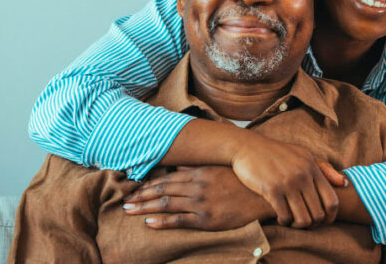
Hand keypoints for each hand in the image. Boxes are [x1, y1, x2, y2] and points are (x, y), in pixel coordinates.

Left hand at [123, 166, 273, 229]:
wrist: (260, 196)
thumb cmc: (240, 180)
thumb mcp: (218, 167)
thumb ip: (198, 166)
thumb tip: (180, 162)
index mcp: (199, 173)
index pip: (167, 178)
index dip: (148, 183)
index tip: (133, 187)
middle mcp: (196, 186)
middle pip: (162, 191)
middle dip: (141, 195)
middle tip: (125, 201)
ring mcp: (200, 203)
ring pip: (166, 204)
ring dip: (145, 207)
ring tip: (129, 210)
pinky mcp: (206, 219)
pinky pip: (179, 221)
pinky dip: (162, 221)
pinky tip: (149, 222)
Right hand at [231, 134, 345, 227]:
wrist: (248, 147)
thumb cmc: (277, 153)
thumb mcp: (303, 154)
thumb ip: (324, 168)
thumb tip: (344, 184)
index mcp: (312, 168)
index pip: (332, 200)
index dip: (330, 216)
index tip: (323, 221)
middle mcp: (302, 176)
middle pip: (318, 213)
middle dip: (312, 223)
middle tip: (303, 221)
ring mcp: (287, 183)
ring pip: (303, 219)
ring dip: (298, 225)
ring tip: (292, 221)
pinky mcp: (271, 190)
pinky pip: (285, 216)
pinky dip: (284, 221)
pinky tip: (280, 216)